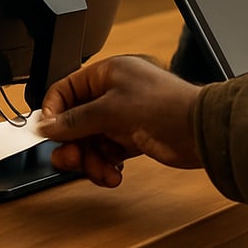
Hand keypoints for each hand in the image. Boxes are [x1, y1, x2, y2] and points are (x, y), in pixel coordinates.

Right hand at [38, 55, 202, 186]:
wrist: (201, 130)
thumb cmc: (165, 105)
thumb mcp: (111, 110)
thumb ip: (77, 119)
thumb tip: (50, 124)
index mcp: (106, 74)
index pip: (66, 90)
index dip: (54, 111)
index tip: (46, 133)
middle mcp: (113, 93)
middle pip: (76, 121)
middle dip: (72, 143)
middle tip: (70, 159)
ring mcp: (123, 117)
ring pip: (90, 141)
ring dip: (91, 161)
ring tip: (100, 171)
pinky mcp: (133, 138)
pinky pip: (107, 154)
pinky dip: (106, 166)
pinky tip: (113, 173)